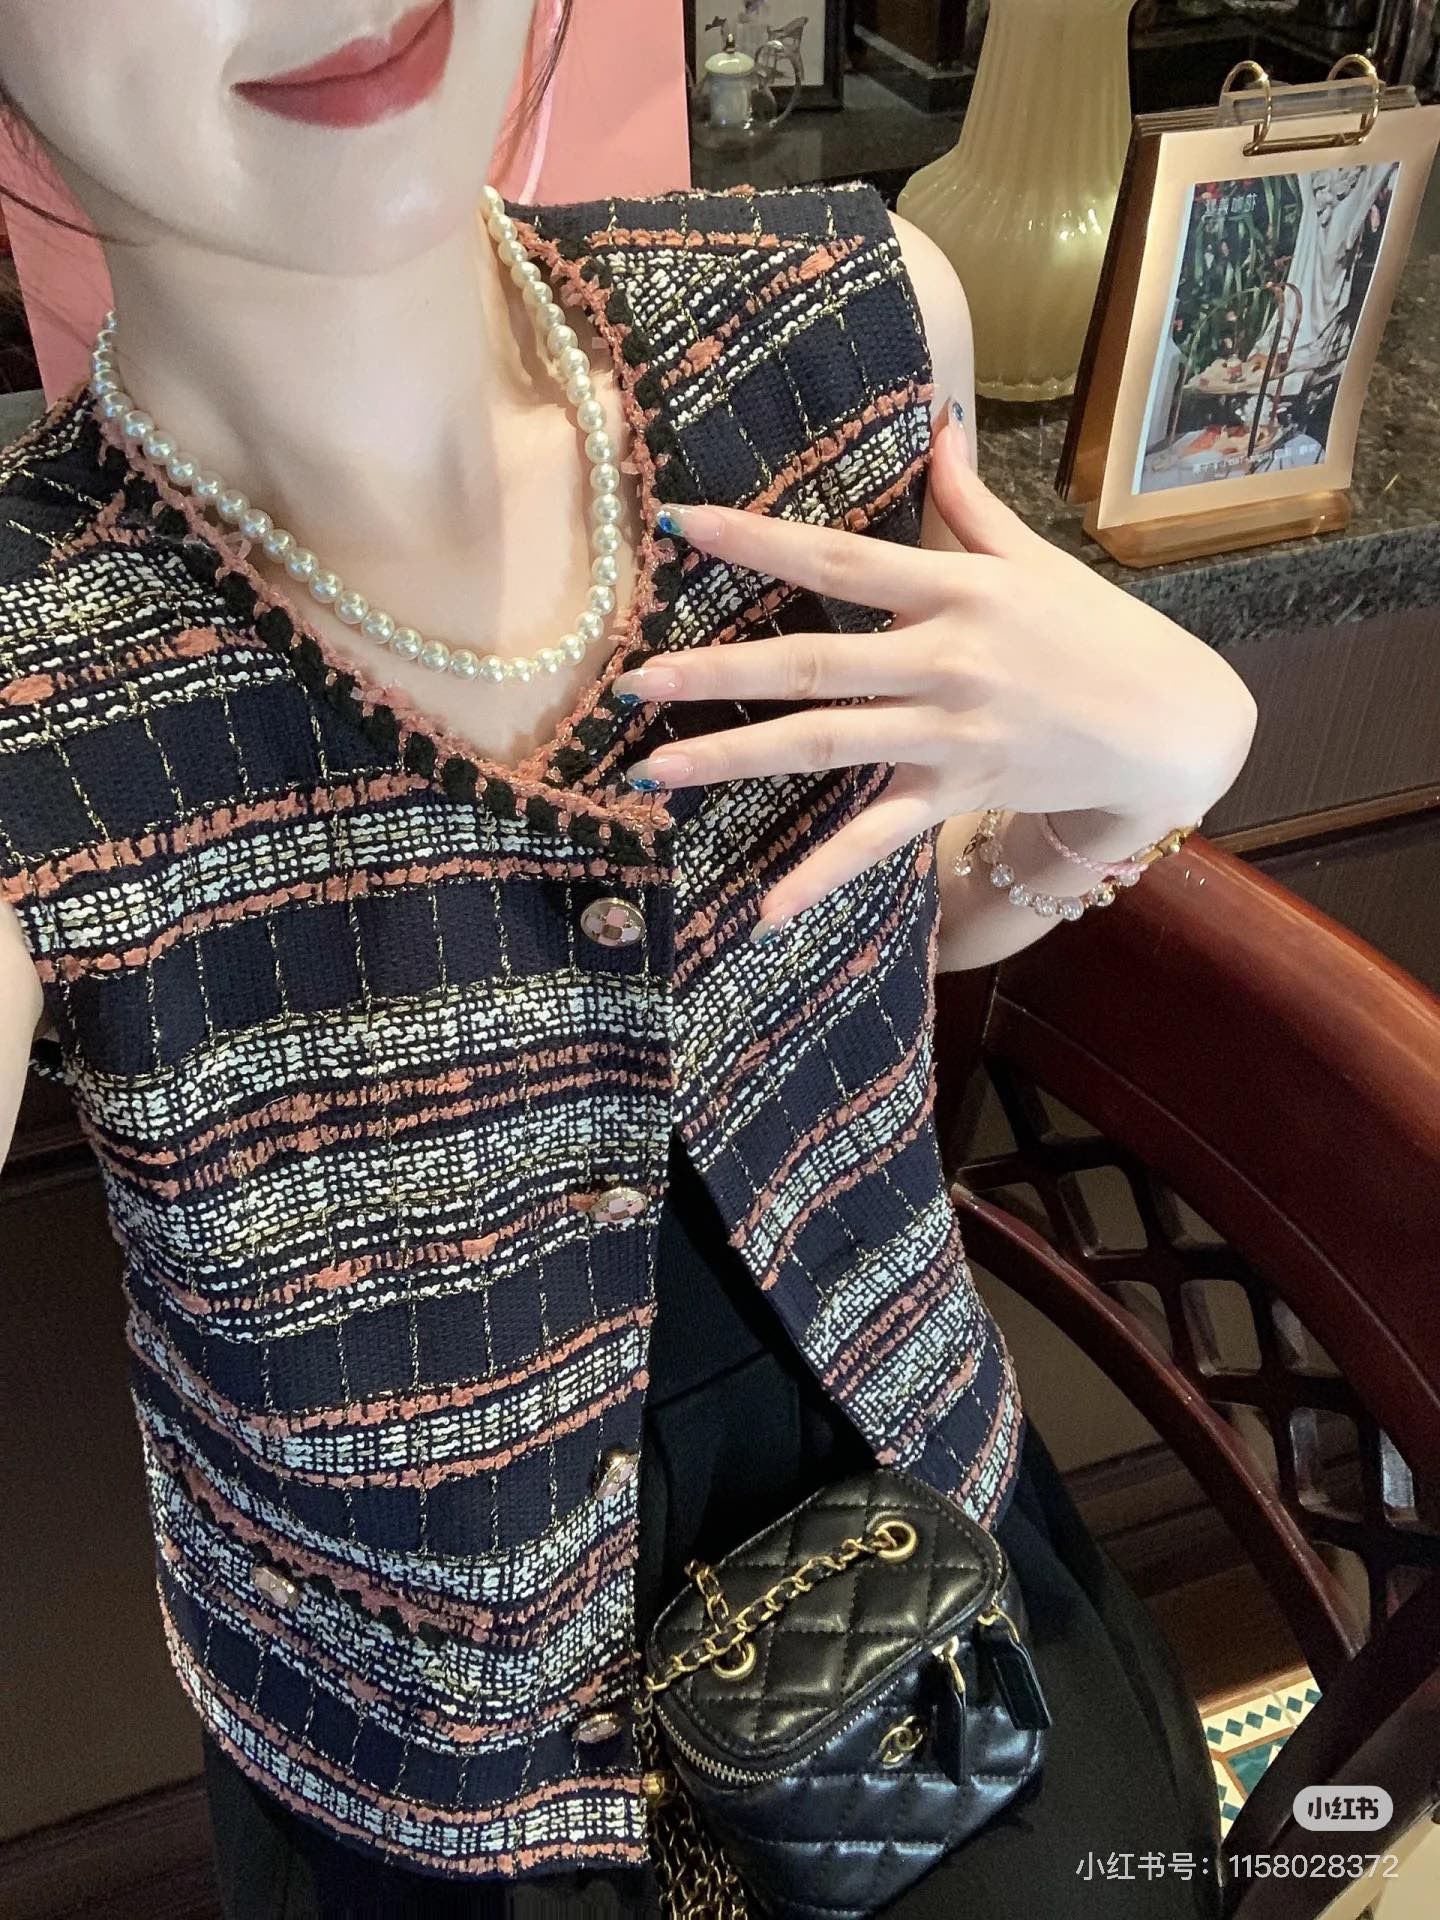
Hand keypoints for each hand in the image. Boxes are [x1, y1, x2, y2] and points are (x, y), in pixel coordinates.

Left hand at [613, 408, 1254, 924]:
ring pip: (826, 745)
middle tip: (634, 681)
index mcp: (956, 589)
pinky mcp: (957, 793)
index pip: (838, 557)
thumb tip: (938, 421)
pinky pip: (878, 840)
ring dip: (735, 758)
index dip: (757, 538)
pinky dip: (823, 878)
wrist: (1172, 724)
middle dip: (716, 672)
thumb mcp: (1035, 559)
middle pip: (812, 661)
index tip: (678, 523)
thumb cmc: (1098, 633)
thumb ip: (970, 500)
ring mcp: (948, 733)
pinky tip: (765, 914)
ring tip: (655, 771)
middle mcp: (945, 659)